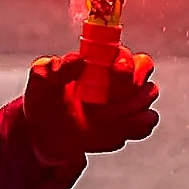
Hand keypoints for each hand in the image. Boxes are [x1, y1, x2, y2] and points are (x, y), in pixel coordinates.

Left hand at [22, 49, 160, 160]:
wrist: (44, 134)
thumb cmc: (44, 99)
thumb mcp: (41, 80)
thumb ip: (57, 68)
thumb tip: (79, 60)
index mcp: (100, 59)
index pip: (126, 53)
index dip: (123, 63)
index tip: (112, 71)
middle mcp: (120, 77)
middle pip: (145, 70)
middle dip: (130, 84)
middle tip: (107, 98)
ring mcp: (128, 101)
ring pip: (147, 97)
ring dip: (127, 108)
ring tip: (98, 118)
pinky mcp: (130, 126)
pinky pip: (146, 123)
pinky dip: (131, 127)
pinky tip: (106, 130)